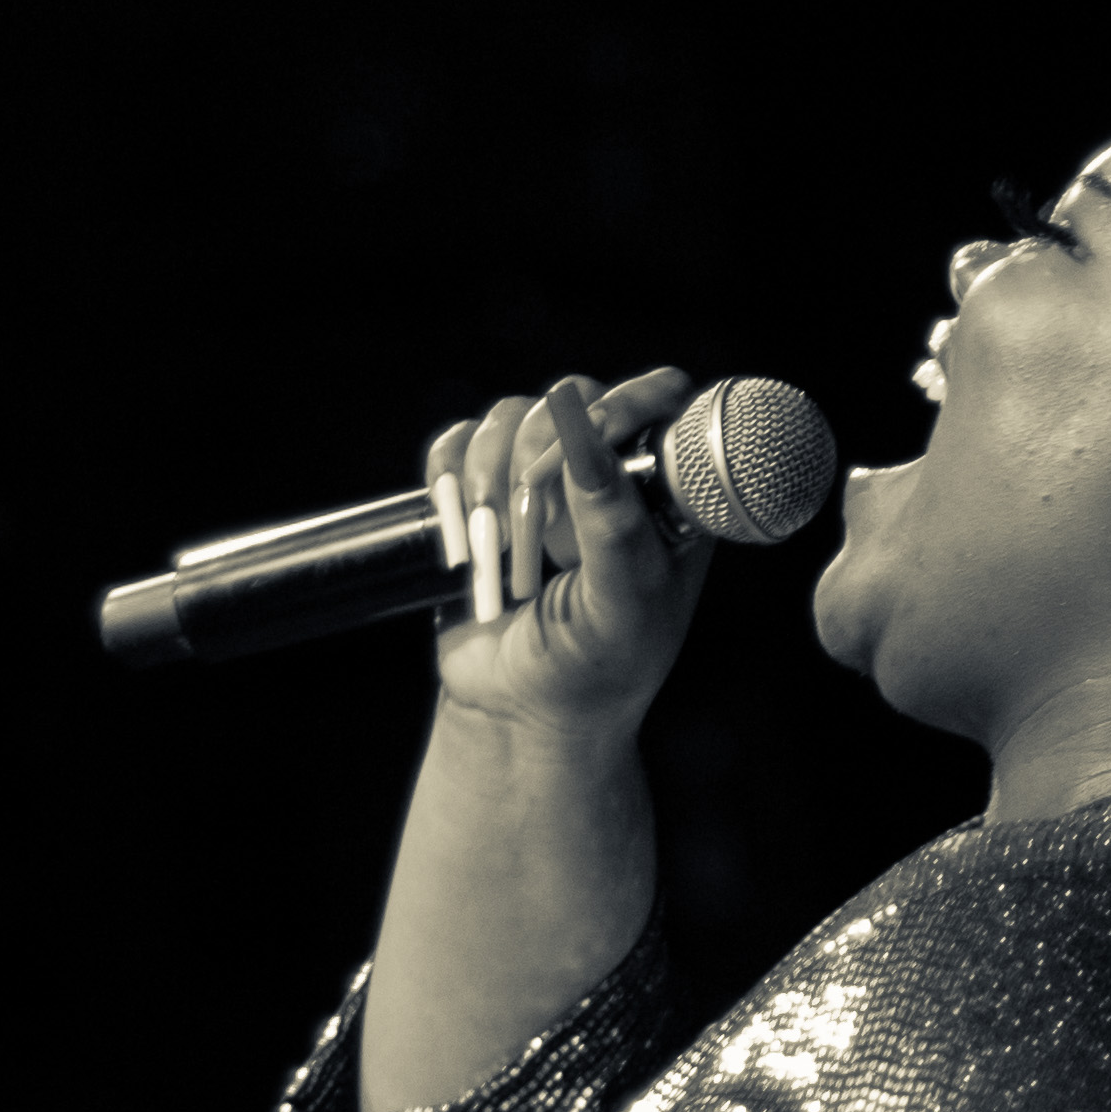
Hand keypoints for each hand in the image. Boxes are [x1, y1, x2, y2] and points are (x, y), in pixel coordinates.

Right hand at [425, 365, 714, 733]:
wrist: (519, 714)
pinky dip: (447, 478)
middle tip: (538, 538)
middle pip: (571, 397)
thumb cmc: (594, 671)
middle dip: (540, 462)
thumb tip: (591, 442)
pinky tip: (461, 535)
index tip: (592, 440)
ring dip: (490, 480)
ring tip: (499, 555)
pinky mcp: (480, 490)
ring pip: (507, 415)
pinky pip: (456, 442)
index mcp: (663, 494)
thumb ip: (615, 529)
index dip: (627, 403)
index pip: (663, 400)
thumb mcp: (620, 609)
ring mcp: (540, 477)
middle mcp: (606, 473)